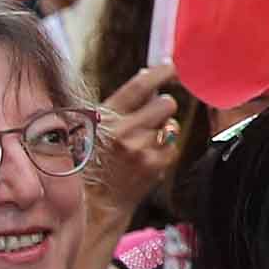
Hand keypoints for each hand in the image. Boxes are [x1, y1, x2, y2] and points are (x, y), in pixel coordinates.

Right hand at [90, 64, 181, 211]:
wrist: (96, 202)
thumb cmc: (94, 159)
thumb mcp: (96, 125)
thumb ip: (121, 103)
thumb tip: (148, 74)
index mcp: (106, 116)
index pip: (140, 86)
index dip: (162, 72)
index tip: (173, 66)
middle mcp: (123, 132)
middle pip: (166, 104)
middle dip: (164, 107)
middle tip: (153, 116)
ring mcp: (140, 150)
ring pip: (172, 126)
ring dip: (163, 130)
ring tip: (143, 142)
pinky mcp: (155, 166)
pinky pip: (173, 146)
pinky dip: (165, 149)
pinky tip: (147, 157)